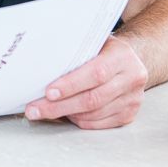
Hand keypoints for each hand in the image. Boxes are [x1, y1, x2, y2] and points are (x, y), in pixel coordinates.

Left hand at [24, 36, 147, 128]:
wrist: (131, 60)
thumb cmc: (103, 50)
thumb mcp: (93, 42)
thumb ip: (75, 51)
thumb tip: (40, 65)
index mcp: (122, 56)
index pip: (96, 73)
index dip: (71, 85)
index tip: (48, 92)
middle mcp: (132, 78)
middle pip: (93, 98)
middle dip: (59, 106)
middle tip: (34, 110)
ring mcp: (133, 99)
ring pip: (94, 114)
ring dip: (67, 114)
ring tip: (45, 111)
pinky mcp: (129, 114)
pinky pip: (98, 124)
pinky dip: (79, 121)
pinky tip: (66, 114)